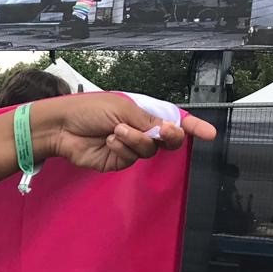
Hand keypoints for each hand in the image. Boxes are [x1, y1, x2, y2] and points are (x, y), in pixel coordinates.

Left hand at [32, 94, 215, 173]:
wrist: (62, 126)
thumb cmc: (89, 109)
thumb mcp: (123, 109)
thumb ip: (148, 122)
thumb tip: (169, 131)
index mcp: (145, 113)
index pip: (175, 121)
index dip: (193, 127)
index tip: (209, 134)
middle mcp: (141, 130)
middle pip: (169, 140)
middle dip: (169, 136)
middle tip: (164, 132)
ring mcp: (130, 147)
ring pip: (150, 150)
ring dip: (136, 140)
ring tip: (116, 131)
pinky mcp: (118, 162)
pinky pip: (132, 158)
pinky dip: (123, 148)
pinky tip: (110, 141)